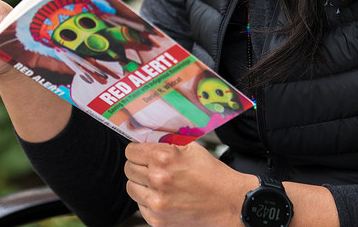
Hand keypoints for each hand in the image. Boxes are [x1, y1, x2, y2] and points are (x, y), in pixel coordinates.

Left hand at [124, 141, 255, 226]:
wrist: (229, 203)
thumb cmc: (212, 174)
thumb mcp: (191, 148)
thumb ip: (167, 143)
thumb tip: (148, 138)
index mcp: (164, 157)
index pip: (131, 151)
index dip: (136, 150)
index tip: (140, 151)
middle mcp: (157, 179)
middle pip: (129, 168)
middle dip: (137, 165)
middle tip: (149, 166)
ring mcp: (157, 202)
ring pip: (130, 187)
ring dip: (140, 183)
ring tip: (155, 181)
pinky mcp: (157, 220)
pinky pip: (140, 205)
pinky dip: (147, 200)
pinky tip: (162, 195)